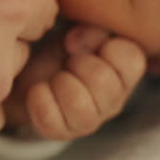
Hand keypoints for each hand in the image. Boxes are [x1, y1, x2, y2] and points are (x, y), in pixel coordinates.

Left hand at [5, 24, 146, 140]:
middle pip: (103, 82)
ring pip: (78, 104)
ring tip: (55, 77)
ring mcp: (91, 120)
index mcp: (125, 71)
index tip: (84, 42)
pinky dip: (39, 99)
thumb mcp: (78, 28)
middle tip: (68, 60)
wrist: (27, 71)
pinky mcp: (63, 132)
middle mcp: (115, 99)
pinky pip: (52, 120)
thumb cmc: (62, 48)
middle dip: (78, 63)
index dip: (105, 45)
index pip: (132, 60)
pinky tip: (39, 90)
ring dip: (59, 82)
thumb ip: (89, 26)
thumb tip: (74, 44)